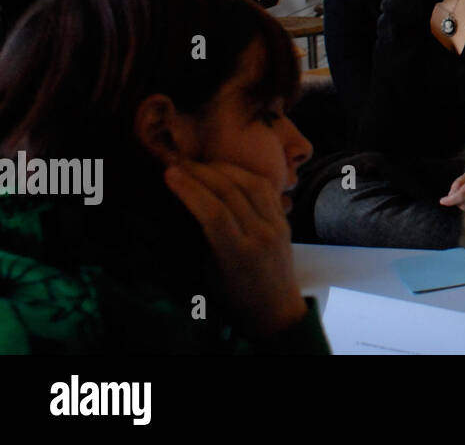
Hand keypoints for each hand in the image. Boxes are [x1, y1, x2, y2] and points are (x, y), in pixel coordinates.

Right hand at [164, 161, 306, 336]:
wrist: (277, 309)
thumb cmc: (234, 297)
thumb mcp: (209, 274)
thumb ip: (201, 239)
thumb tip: (184, 205)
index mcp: (238, 253)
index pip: (213, 212)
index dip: (190, 189)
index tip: (169, 174)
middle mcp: (260, 234)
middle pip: (231, 192)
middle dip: (201, 172)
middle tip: (179, 163)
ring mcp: (277, 224)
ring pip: (252, 184)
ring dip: (224, 168)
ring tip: (201, 164)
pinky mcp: (285, 219)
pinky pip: (267, 188)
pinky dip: (246, 174)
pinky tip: (228, 170)